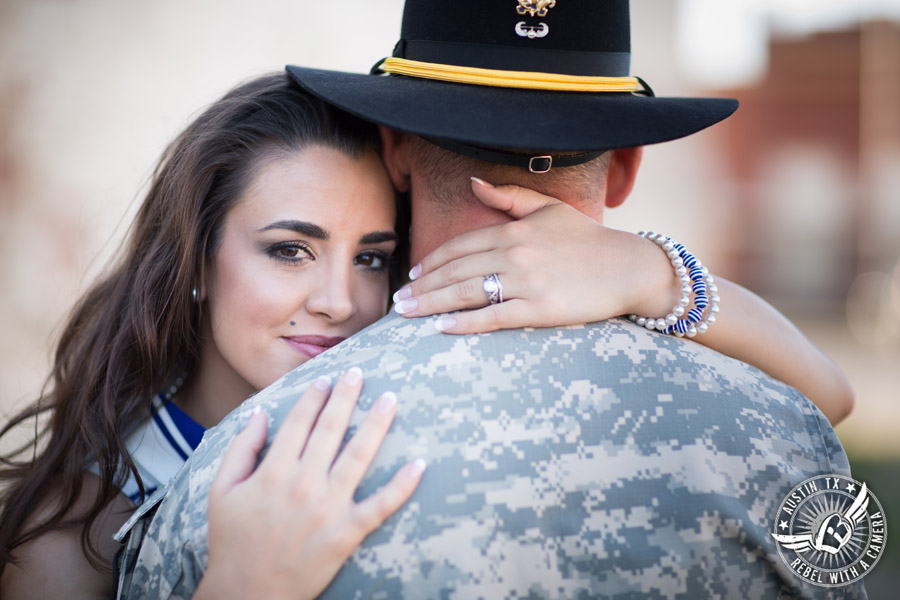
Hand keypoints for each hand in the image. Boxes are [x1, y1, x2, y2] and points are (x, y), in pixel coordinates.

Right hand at [196, 368, 425, 599]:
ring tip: (391, 399)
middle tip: (359, 372)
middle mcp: (304, 484)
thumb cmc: (232, 541)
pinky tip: (419, 463)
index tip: (326, 379)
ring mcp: (329, 508)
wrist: (248, 594)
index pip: (299, 422)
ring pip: (359, 456)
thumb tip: (259, 413)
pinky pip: (381, 505)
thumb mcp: (221, 491)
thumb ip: (241, 449)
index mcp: (274, 471)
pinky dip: (402, 485)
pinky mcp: (348, 533)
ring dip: (377, 424)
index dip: (314, 397)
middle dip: (346, 396)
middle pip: (331, 430)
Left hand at [392, 178, 677, 332]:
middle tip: (399, 301)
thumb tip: (474, 183)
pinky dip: (466, 323)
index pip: (459, 246)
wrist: (629, 266)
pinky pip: (494, 317)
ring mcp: (526, 282)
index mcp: (513, 231)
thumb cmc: (588, 240)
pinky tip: (443, 328)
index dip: (432, 261)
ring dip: (431, 304)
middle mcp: (515, 254)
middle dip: (422, 286)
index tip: (414, 274)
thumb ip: (509, 198)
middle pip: (455, 271)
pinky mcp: (540, 309)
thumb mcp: (549, 209)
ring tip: (408, 314)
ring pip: (466, 294)